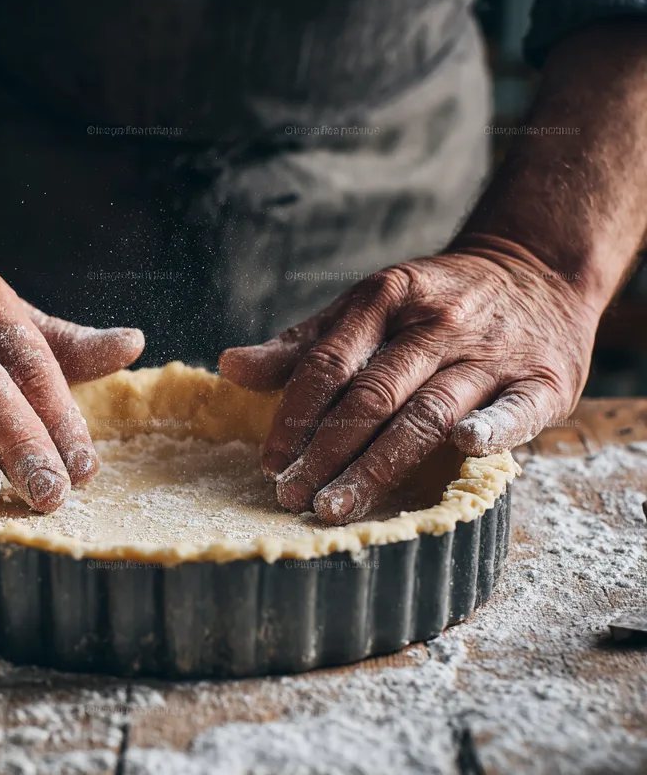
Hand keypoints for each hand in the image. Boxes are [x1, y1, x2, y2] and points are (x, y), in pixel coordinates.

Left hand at [219, 234, 596, 524]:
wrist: (534, 270)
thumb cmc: (429, 304)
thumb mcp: (365, 308)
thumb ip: (302, 346)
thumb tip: (230, 367)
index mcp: (387, 298)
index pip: (329, 364)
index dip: (295, 416)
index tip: (271, 462)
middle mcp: (438, 323)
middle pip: (372, 396)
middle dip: (326, 452)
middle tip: (292, 496)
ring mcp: (493, 351)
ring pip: (426, 412)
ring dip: (379, 462)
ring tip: (337, 504)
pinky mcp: (544, 379)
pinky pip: (516, 407)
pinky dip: (493, 427)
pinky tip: (465, 447)